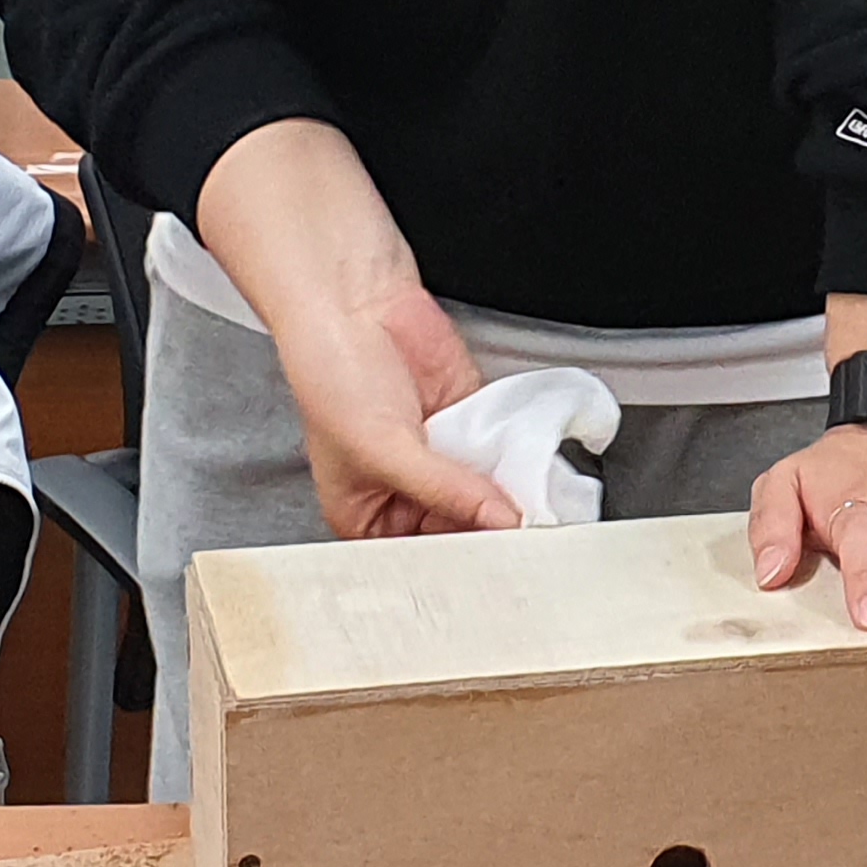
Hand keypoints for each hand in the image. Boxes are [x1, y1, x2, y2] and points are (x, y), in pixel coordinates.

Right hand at [197, 119, 519, 540]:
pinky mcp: (469, 422)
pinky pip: (504, 451)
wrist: (355, 299)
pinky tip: (534, 472)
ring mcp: (441, 457)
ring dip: (512, 496)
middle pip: (462, 528)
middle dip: (491, 530)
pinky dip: (521, 460)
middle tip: (526, 542)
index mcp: (364, 515)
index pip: (421, 557)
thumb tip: (501, 520)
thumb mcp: (382, 447)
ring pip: (489, 492)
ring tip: (536, 511)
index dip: (457, 562)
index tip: (497, 567)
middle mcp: (405, 493)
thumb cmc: (331, 372)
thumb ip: (445, 488)